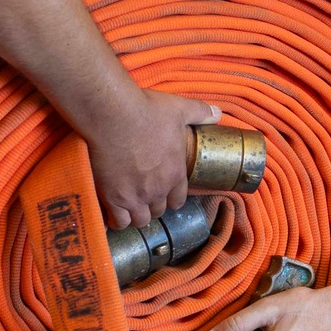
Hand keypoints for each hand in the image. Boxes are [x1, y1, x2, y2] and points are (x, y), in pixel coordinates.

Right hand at [87, 88, 220, 229]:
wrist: (112, 114)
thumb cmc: (146, 111)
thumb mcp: (179, 108)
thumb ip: (200, 112)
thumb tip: (217, 113)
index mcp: (175, 173)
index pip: (178, 200)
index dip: (171, 199)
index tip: (163, 194)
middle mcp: (158, 189)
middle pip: (158, 211)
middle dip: (152, 206)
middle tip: (142, 196)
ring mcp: (135, 196)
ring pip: (140, 220)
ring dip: (136, 215)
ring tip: (127, 207)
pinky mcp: (113, 198)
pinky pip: (119, 221)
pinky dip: (116, 220)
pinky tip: (112, 213)